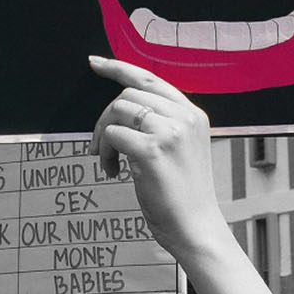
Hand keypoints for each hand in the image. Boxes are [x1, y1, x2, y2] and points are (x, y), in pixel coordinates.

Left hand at [88, 54, 224, 256]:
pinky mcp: (152, 150)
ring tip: (108, 161)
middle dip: (106, 118)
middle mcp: (184, 117)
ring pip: (117, 111)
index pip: (150, 78)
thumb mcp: (181, 149)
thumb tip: (122, 107)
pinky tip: (112, 172)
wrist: (197, 228)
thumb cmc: (184, 195)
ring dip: (103, 136)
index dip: (119, 68)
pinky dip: (105, 153)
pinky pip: (113, 135)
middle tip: (101, 147)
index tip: (95, 64)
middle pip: (128, 94)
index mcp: (193, 114)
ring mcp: (169, 132)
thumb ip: (162, 124)